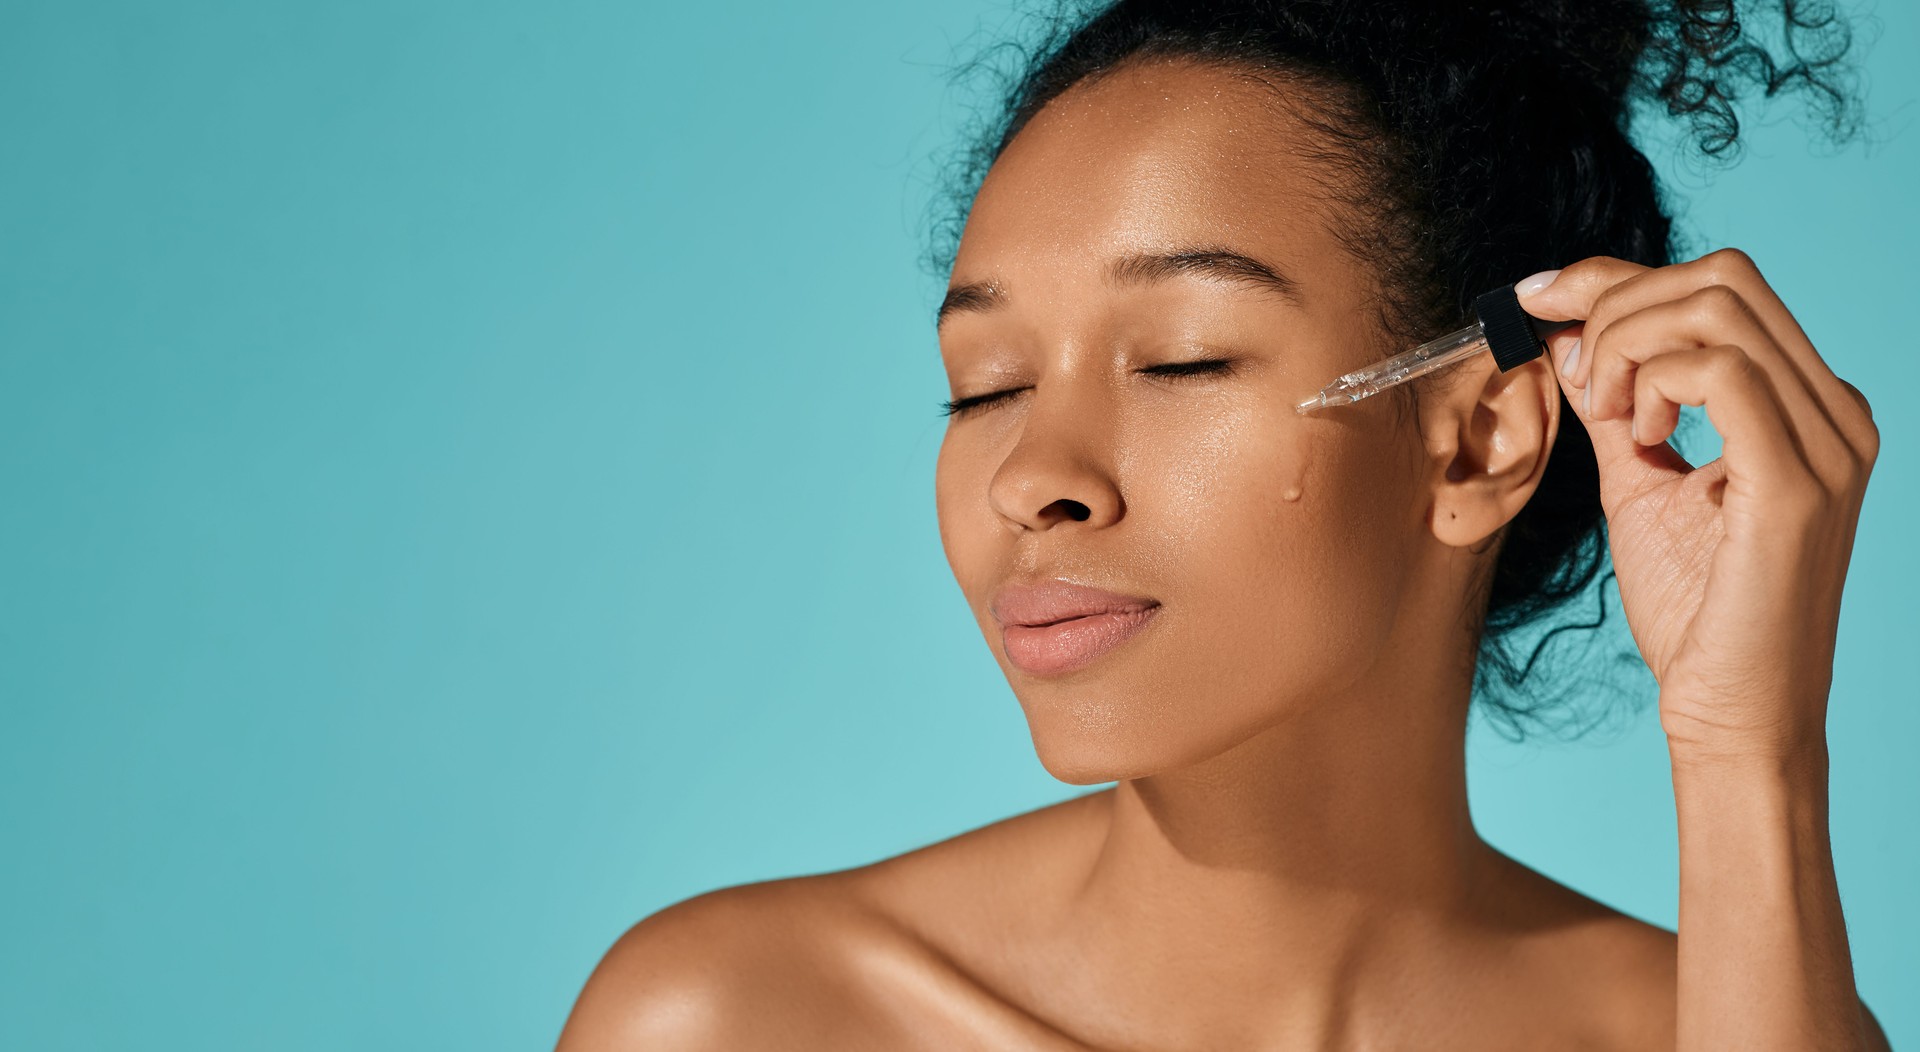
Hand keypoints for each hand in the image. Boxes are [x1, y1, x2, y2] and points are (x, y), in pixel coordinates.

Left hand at [1515, 249, 1877, 764]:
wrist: (1732, 716)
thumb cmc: (1696, 613)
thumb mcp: (1640, 482)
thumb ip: (1614, 407)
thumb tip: (1568, 333)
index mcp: (1808, 404)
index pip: (1722, 286)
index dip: (1616, 276)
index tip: (1537, 298)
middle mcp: (1835, 411)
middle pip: (1723, 278)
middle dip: (1616, 301)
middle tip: (1571, 370)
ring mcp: (1829, 443)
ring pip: (1716, 310)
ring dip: (1626, 346)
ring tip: (1609, 416)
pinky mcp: (1799, 484)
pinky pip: (1723, 373)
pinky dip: (1653, 383)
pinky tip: (1637, 436)